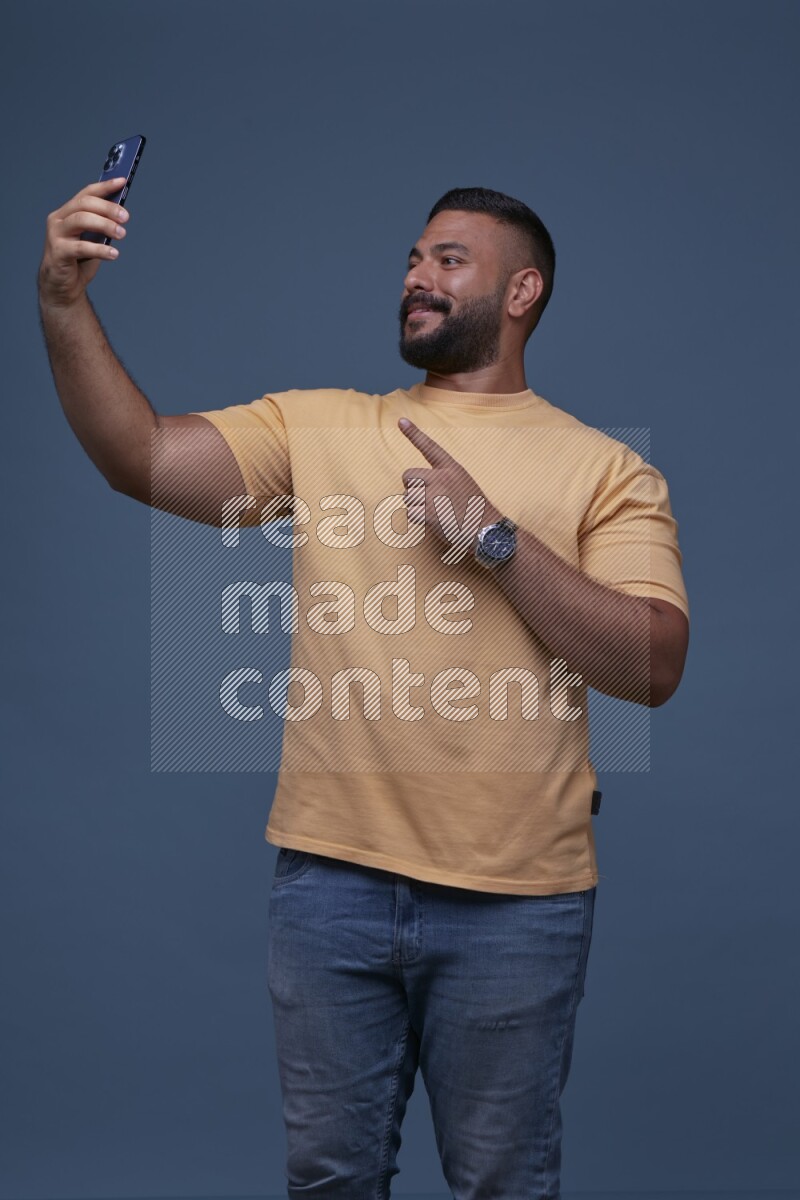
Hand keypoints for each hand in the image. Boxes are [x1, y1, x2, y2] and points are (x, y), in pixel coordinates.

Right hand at [38, 177, 129, 308]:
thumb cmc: (79, 261)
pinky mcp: (58, 252)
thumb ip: (101, 225)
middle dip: (108, 207)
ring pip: (81, 220)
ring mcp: (56, 235)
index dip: (105, 186)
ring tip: (122, 234)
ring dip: (105, 224)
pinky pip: (81, 247)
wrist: (62, 286)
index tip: (122, 181)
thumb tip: (121, 212)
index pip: (86, 193)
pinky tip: (114, 253)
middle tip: (126, 217)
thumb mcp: (93, 239)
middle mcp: (59, 219)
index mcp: (67, 212)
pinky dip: (100, 249)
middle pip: (84, 204)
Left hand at [398, 417, 498, 563]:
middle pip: (407, 476)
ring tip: (438, 512)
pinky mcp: (430, 513)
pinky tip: (435, 522)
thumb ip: (442, 478)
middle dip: (412, 488)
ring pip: (407, 497)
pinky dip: (418, 520)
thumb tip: (415, 485)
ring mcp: (435, 495)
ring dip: (417, 507)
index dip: (413, 433)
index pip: (429, 447)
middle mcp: (441, 478)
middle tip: (430, 500)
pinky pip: (410, 514)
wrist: (487, 531)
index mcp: (451, 468)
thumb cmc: (474, 510)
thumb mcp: (463, 484)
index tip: (400, 420)